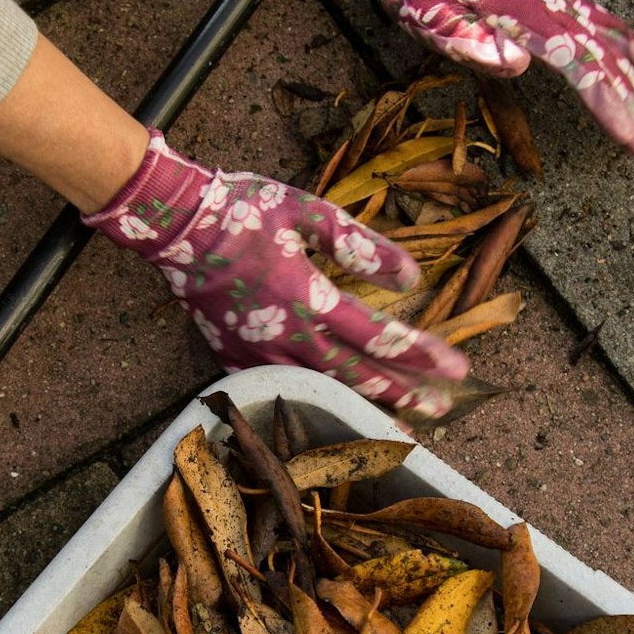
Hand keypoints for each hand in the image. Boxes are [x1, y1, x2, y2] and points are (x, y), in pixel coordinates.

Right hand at [84, 131, 467, 417]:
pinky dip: (313, 401)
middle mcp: (287, 336)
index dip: (421, 355)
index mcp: (309, 298)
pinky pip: (281, 389)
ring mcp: (258, 354)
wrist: (177, 226)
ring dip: (364, 406)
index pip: (379, 337)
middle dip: (403, 393)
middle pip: (357, 377)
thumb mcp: (309, 213)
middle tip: (441, 411)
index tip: (456, 371)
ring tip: (400, 422)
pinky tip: (334, 410)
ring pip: (322, 390)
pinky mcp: (234, 359)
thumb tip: (411, 275)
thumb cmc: (245, 211)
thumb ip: (361, 246)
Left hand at [358, 0, 633, 153]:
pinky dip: (629, 40)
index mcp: (520, 17)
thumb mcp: (428, 17)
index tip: (627, 135)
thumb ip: (468, 40)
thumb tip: (517, 62)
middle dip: (627, 101)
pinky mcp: (551, 1)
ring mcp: (552, 2)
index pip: (575, 63)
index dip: (604, 101)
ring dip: (633, 80)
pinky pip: (601, 20)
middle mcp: (546, 7)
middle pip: (599, 56)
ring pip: (606, 40)